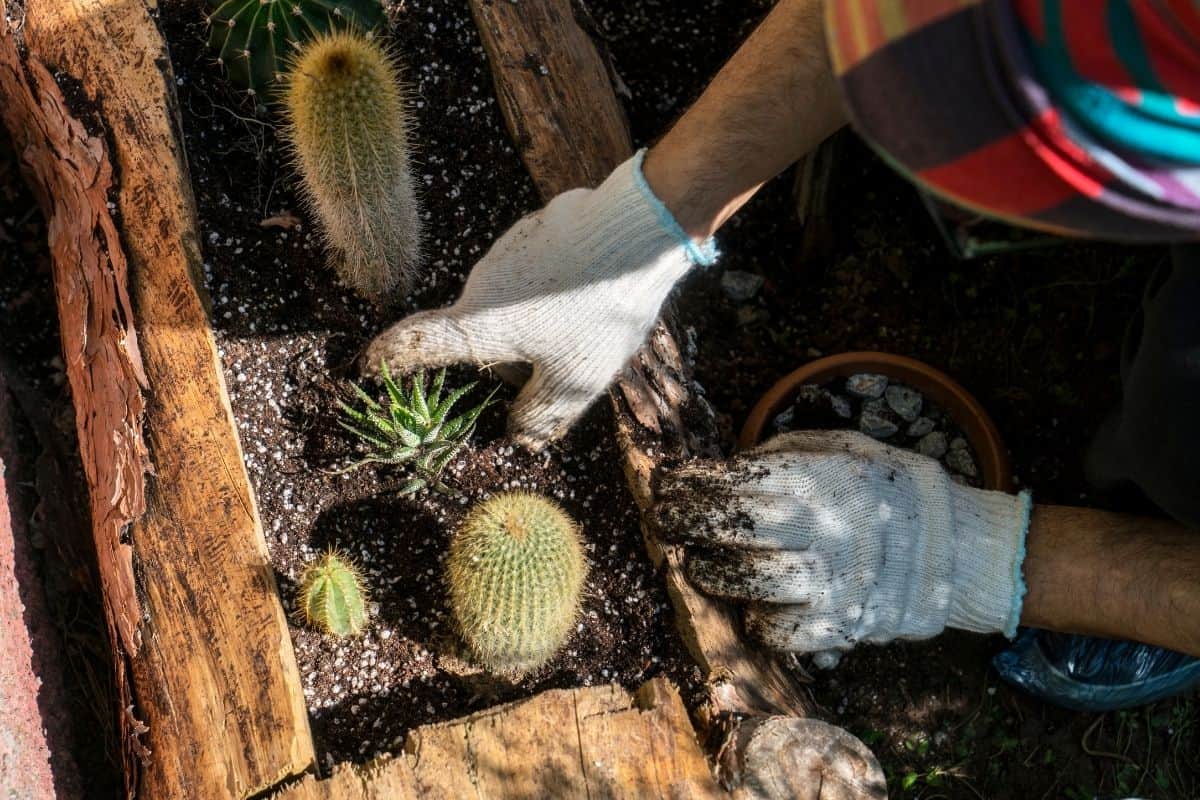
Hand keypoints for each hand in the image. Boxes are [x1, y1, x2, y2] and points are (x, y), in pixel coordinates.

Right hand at [363, 151, 714, 449]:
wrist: (638, 231)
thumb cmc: (599, 313)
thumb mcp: (576, 382)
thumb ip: (541, 415)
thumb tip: (517, 439)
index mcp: (478, 325)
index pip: (416, 344)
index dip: (390, 360)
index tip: (369, 367)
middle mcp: (480, 284)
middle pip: (476, 328)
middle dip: (504, 353)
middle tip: (550, 368)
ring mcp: (506, 251)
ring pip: (509, 299)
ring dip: (535, 320)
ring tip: (586, 328)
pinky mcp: (535, 230)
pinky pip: (534, 272)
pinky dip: (553, 290)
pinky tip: (591, 294)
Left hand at [653, 431, 1031, 663]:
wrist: (962, 550)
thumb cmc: (894, 491)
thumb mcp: (847, 449)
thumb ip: (787, 453)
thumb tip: (728, 467)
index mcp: (822, 478)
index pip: (737, 479)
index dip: (693, 482)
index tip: (668, 483)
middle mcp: (822, 528)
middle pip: (728, 528)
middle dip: (684, 523)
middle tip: (665, 521)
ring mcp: (830, 581)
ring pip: (742, 582)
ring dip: (711, 573)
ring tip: (702, 564)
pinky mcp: (840, 626)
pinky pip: (776, 632)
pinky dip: (757, 621)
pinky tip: (755, 605)